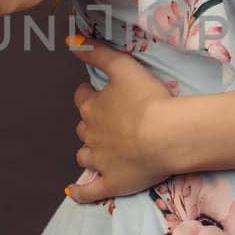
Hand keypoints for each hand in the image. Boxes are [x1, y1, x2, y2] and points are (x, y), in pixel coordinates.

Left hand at [64, 37, 176, 202]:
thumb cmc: (148, 99)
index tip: (93, 93)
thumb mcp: (123, 66)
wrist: (164, 134)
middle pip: (84, 128)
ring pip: (84, 156)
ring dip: (88, 152)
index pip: (82, 99)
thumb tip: (70, 41)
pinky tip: (74, 192)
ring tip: (97, 151)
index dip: (87, 95)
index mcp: (93, 107)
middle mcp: (92, 134)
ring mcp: (100, 161)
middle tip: (106, 122)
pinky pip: (89, 191)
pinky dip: (80, 192)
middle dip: (91, 124)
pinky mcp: (111, 183)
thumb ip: (97, 53)